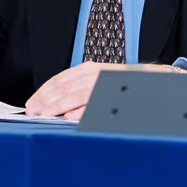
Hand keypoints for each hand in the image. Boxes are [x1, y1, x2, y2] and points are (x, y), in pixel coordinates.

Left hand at [26, 61, 179, 120]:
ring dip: (58, 106)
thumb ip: (78, 90)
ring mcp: (106, 83)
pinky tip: (70, 117)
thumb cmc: (125, 84)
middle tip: (32, 113)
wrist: (155, 81)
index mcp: (89, 69)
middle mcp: (96, 73)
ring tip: (44, 115)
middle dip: (46, 101)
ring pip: (76, 94)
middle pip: (64, 87)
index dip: (43, 92)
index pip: (60, 80)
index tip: (31, 104)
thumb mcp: (98, 81)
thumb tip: (55, 105)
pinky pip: (95, 102)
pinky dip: (82, 110)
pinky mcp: (116, 93)